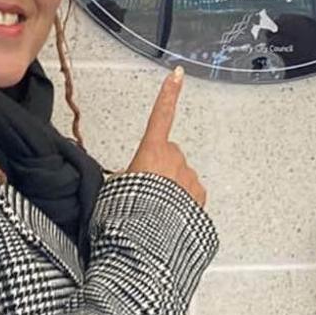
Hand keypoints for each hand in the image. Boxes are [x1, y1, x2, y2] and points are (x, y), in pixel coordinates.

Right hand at [125, 68, 205, 206]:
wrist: (151, 238)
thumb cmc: (129, 212)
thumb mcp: (115, 187)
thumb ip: (126, 174)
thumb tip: (129, 176)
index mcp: (151, 150)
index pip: (161, 115)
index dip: (168, 94)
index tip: (176, 76)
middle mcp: (174, 159)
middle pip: (168, 154)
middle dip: (159, 166)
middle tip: (145, 188)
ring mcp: (189, 177)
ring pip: (180, 175)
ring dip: (171, 185)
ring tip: (156, 207)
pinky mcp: (200, 195)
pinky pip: (190, 193)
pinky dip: (182, 200)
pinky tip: (170, 214)